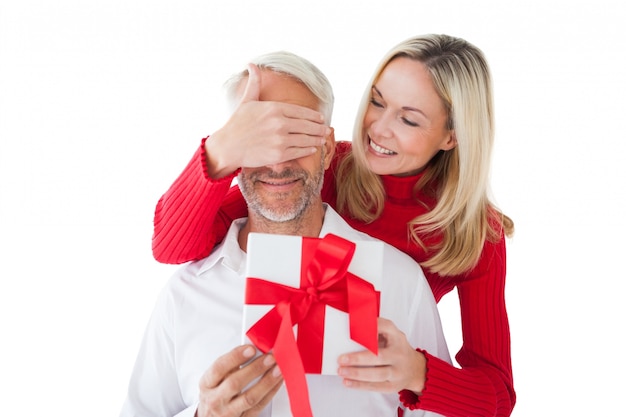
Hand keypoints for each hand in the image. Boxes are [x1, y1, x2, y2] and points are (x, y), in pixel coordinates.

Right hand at [196, 344, 282, 416]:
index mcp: (207, 384)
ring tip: (278, 369)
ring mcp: (228, 412)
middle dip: (255, 369)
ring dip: (267, 382)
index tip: (251, 348)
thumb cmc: (215, 394)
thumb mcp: (214, 379)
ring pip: (249, 398)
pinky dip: (270, 392)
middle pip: (235, 383)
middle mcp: (215, 399)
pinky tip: (277, 382)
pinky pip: (259, 407)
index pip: (219, 368)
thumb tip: (253, 349)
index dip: (235, 357)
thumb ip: (230, 365)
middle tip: (269, 358)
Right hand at [205, 63, 330, 177]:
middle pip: (308, 126)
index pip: (302, 111)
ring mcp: (280, 140)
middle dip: (319, 129)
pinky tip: (312, 149)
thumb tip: (251, 64)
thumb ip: (255, 83)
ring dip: (317, 140)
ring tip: (322, 140)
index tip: (321, 119)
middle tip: (326, 130)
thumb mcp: (247, 101)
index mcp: (274, 108)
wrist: (227, 146)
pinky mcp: (279, 155)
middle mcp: (279, 123)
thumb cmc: (237, 123)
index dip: (314, 116)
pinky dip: (308, 150)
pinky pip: (299, 151)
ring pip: (306, 139)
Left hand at [337, 318, 426, 393]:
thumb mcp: (391, 334)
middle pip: (379, 356)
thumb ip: (376, 330)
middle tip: (342, 359)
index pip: (385, 327)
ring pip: (377, 374)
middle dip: (358, 358)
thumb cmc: (397, 348)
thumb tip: (352, 329)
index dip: (371, 328)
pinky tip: (348, 382)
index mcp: (397, 337)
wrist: (416, 369)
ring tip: (342, 371)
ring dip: (357, 374)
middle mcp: (399, 354)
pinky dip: (360, 385)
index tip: (355, 328)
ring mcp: (398, 372)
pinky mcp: (393, 386)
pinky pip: (376, 387)